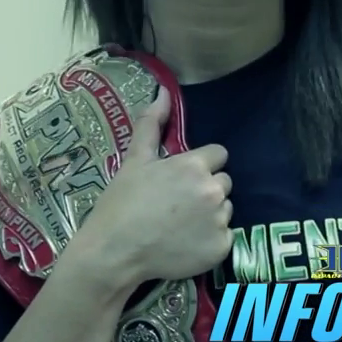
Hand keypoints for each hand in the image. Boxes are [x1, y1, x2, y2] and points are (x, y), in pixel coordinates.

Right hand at [71, 86, 232, 288]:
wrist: (115, 250)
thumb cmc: (121, 203)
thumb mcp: (134, 160)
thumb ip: (151, 125)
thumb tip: (163, 91)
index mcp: (194, 165)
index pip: (218, 154)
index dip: (200, 164)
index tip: (181, 177)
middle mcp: (213, 190)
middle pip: (223, 182)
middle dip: (206, 188)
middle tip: (178, 203)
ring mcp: (219, 221)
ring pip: (225, 209)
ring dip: (210, 214)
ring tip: (180, 224)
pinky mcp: (221, 248)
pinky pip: (225, 237)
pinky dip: (210, 240)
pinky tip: (185, 243)